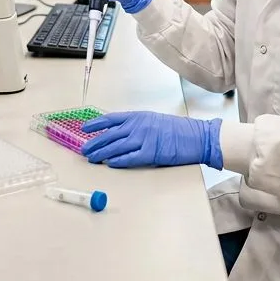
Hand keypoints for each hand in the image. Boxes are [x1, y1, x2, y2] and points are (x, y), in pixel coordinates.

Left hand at [82, 112, 222, 168]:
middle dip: (94, 142)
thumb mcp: (153, 120)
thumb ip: (136, 125)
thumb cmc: (176, 129)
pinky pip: (128, 158)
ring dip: (101, 153)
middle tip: (84, 150)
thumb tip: (118, 133)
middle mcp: (138, 126)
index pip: (111, 119)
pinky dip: (117, 161)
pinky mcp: (150, 154)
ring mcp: (143, 139)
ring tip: (91, 158)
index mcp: (138, 116)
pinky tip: (108, 163)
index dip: (95, 124)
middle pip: (109, 135)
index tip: (84, 128)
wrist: (195, 137)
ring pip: (115, 147)